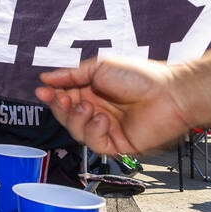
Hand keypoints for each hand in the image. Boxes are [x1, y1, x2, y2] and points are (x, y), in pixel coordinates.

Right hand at [34, 56, 192, 155]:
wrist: (168, 94)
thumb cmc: (140, 77)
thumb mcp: (99, 68)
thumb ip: (71, 75)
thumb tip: (46, 78)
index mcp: (93, 92)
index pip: (65, 98)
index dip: (52, 96)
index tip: (42, 91)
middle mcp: (98, 111)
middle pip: (67, 117)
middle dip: (61, 108)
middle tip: (63, 98)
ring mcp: (107, 128)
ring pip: (77, 132)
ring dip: (77, 119)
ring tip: (89, 107)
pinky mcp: (117, 144)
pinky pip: (94, 144)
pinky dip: (93, 131)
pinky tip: (102, 119)